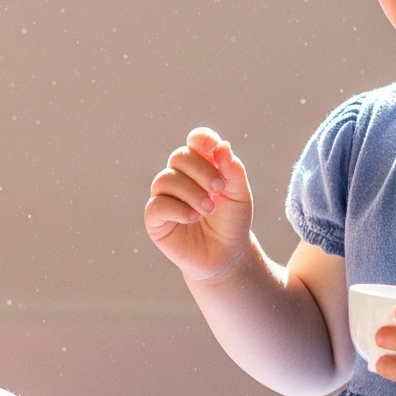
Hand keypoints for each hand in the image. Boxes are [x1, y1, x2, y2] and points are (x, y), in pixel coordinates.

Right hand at [145, 128, 257, 282]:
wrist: (226, 256)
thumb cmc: (231, 223)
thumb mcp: (239, 195)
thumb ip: (233, 171)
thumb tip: (222, 146)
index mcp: (200, 166)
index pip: (195, 142)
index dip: (201, 139)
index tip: (213, 147)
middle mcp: (179, 177)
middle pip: (180, 157)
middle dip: (201, 171)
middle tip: (219, 190)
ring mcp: (164, 196)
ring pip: (166, 179)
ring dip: (191, 192)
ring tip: (208, 209)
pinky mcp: (155, 218)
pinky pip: (157, 205)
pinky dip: (177, 209)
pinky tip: (193, 218)